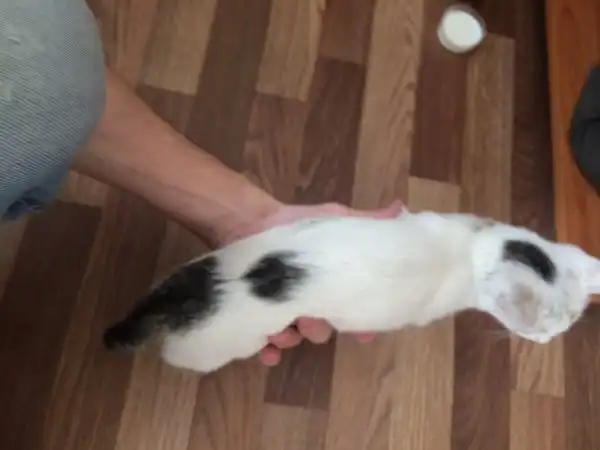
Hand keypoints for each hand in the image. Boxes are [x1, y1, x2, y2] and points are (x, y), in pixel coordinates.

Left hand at [222, 200, 405, 366]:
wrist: (251, 220)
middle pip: (320, 330)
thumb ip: (367, 221)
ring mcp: (281, 310)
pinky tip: (269, 351)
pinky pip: (263, 342)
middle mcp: (308, 301)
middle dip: (317, 329)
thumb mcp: (335, 219)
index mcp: (329, 285)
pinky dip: (268, 349)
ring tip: (282, 329)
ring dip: (289, 337)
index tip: (366, 334)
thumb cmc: (296, 225)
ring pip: (292, 338)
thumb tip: (400, 209)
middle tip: (310, 320)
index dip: (360, 325)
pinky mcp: (255, 314)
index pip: (351, 310)